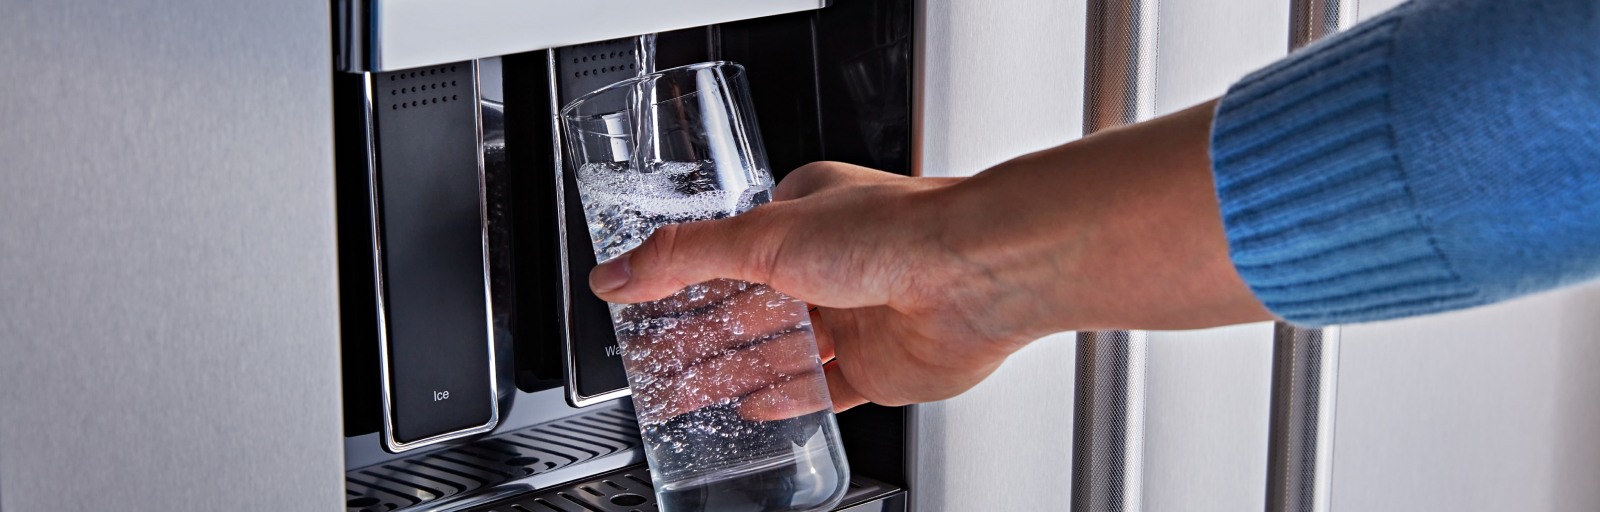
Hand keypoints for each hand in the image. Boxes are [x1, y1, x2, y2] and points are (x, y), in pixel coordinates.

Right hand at [591, 100, 1272, 417]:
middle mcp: (831, 264)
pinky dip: (786, 398)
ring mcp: (855, 317)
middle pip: (746, 310)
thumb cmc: (894, 232)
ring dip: (728, 374)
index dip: (680, 283)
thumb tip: (616, 273)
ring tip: (681, 398)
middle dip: (696, 340)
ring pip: (778, 353)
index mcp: (803, 215)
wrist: (975, 274)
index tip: (640, 309)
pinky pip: (822, 388)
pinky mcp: (878, 366)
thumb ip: (683, 258)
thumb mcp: (762, 235)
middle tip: (650, 366)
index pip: (725, 252)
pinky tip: (753, 408)